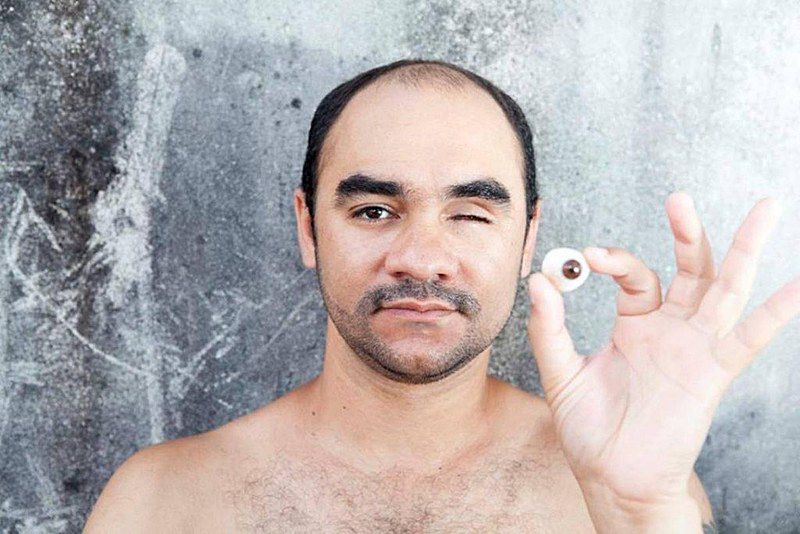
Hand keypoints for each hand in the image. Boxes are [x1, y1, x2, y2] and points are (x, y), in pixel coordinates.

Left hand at [525, 192, 798, 523]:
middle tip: (678, 198)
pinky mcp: (712, 374)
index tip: (587, 256)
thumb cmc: (588, 428)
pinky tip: (797, 287)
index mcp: (636, 324)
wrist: (610, 477)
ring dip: (745, 250)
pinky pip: (747, 341)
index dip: (615, 260)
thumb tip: (539, 279)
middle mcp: (671, 329)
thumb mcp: (560, 371)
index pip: (635, 275)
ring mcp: (695, 348)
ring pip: (726, 290)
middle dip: (688, 232)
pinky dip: (774, 315)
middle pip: (690, 269)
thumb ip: (550, 327)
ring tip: (765, 209)